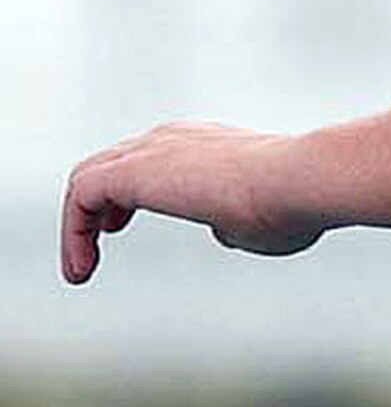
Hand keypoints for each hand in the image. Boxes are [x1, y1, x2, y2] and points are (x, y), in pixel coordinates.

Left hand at [62, 122, 323, 285]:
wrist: (302, 181)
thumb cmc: (295, 205)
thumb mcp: (261, 221)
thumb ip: (236, 223)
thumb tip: (224, 230)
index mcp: (206, 143)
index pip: (146, 157)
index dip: (125, 193)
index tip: (118, 225)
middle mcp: (175, 137)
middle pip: (111, 162)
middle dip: (96, 204)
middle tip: (99, 238)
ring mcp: (154, 148)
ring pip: (90, 177)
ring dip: (79, 225)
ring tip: (81, 268)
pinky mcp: (133, 170)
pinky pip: (82, 196)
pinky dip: (73, 233)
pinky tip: (83, 269)